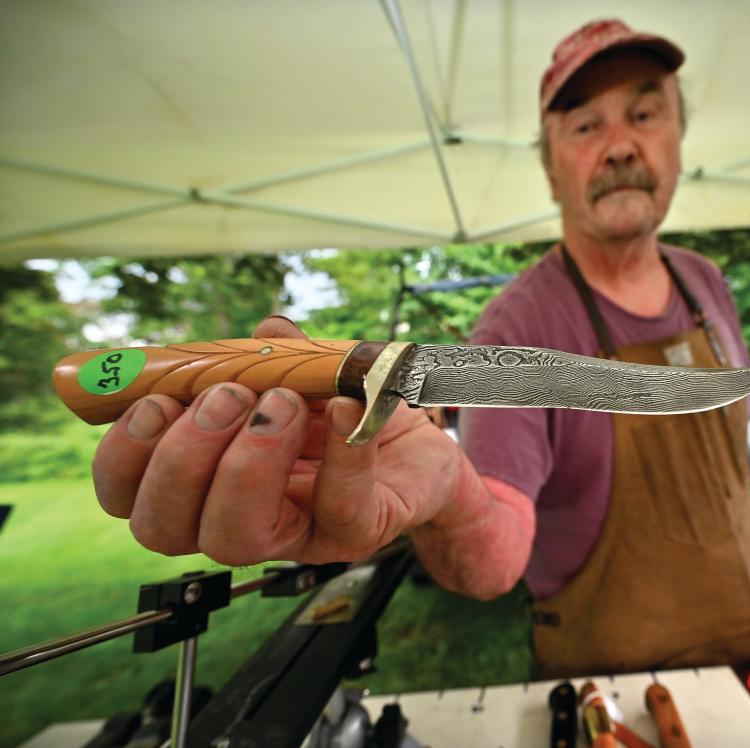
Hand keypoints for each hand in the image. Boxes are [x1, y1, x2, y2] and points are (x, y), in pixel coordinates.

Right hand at [92, 317, 462, 565]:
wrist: (421, 444)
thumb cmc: (348, 411)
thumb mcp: (301, 374)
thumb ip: (271, 353)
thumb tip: (264, 326)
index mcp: (206, 483)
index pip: (129, 498)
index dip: (124, 458)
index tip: (153, 402)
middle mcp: (240, 518)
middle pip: (163, 528)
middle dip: (180, 458)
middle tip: (226, 397)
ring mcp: (297, 535)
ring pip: (234, 538)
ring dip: (245, 463)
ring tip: (281, 404)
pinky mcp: (357, 532)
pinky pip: (338, 508)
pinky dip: (340, 452)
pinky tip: (345, 408)